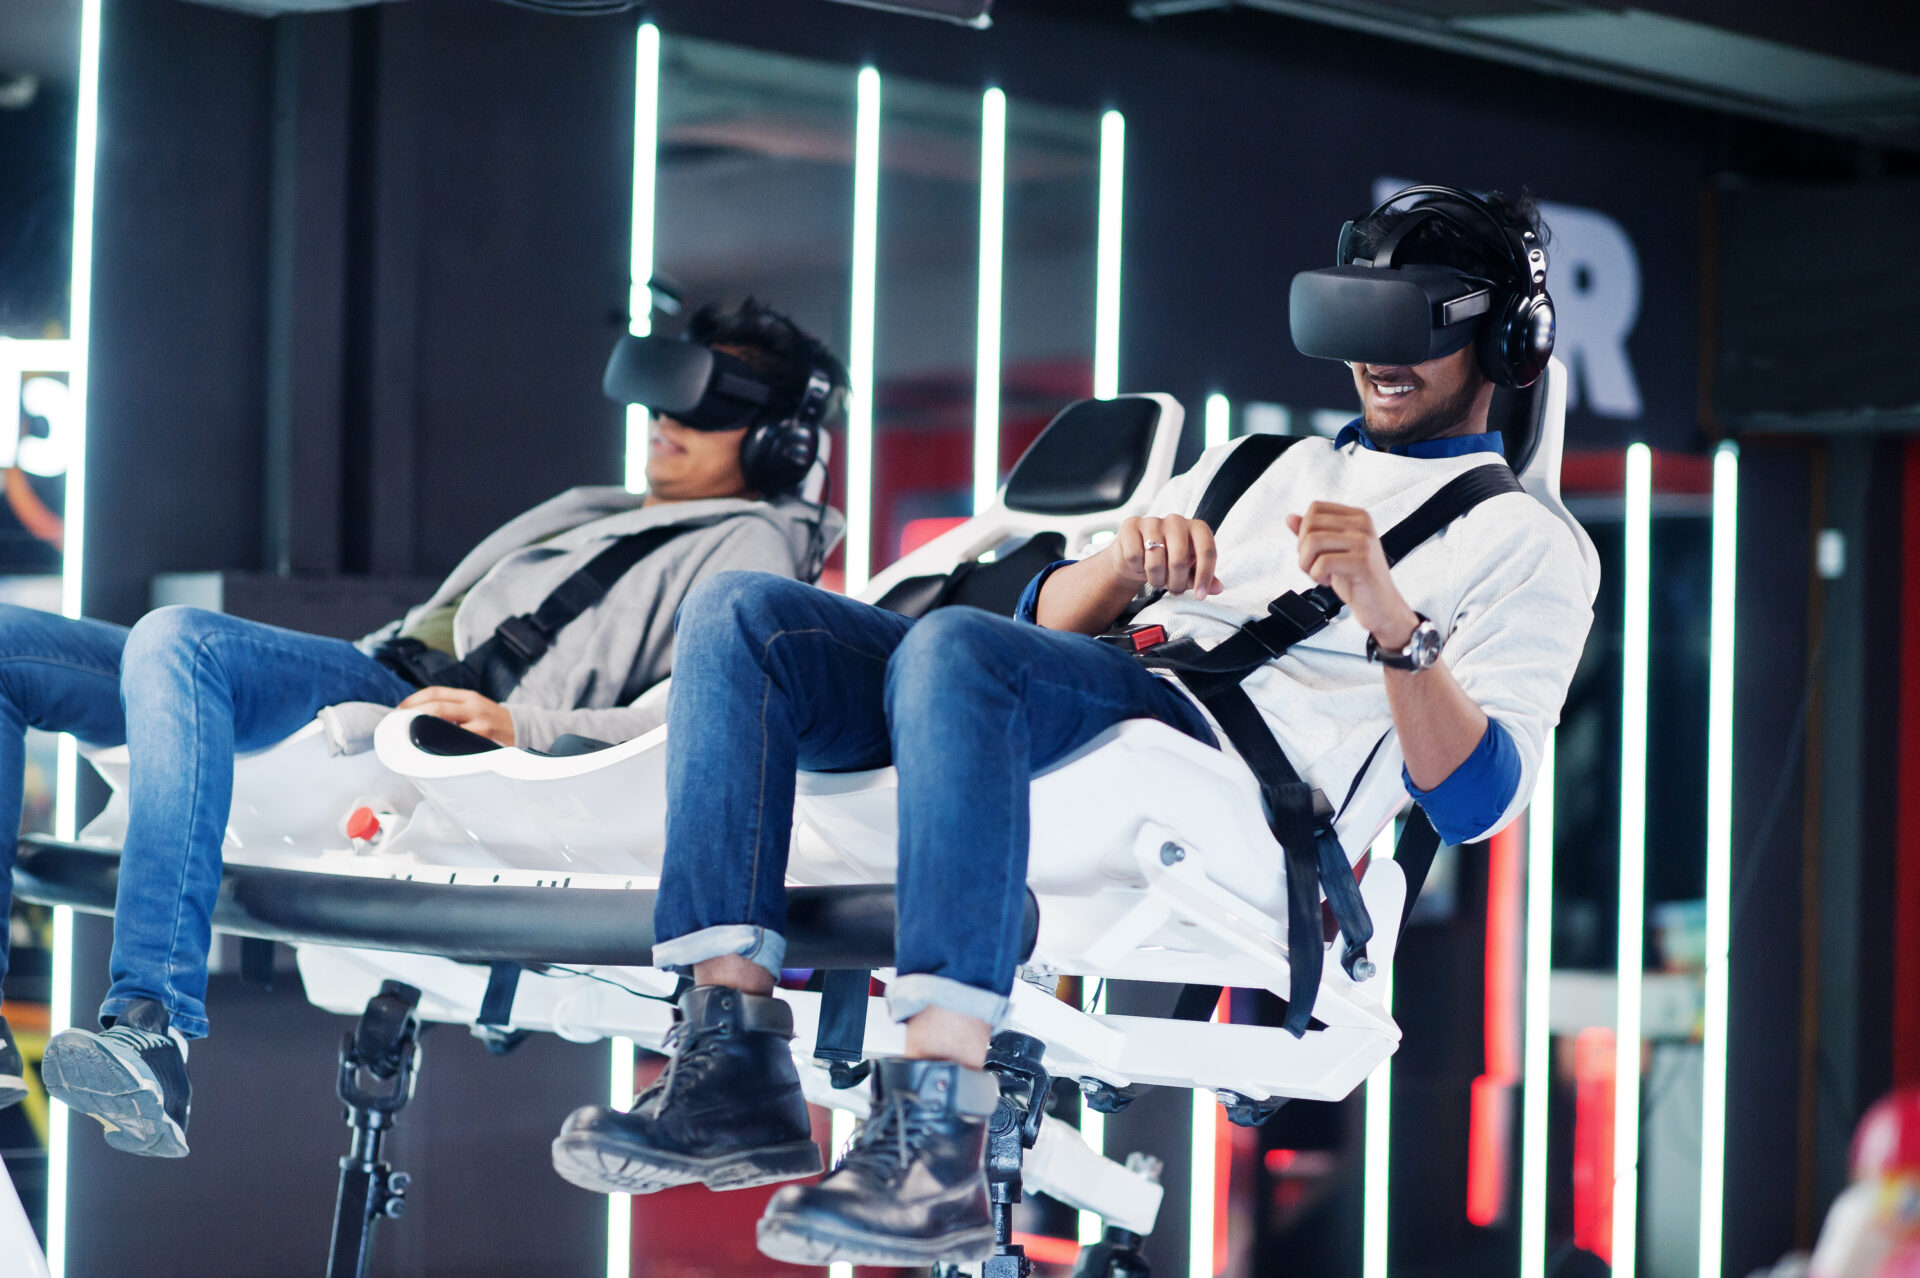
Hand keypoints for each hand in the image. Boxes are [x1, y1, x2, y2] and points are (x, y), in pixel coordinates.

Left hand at [399, 687, 516, 745]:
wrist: (521, 729)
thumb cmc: (490, 720)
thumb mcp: (474, 706)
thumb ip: (452, 707)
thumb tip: (416, 715)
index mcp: (468, 696)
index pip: (435, 692)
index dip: (414, 699)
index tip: (398, 709)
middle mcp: (473, 706)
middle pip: (437, 706)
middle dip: (413, 714)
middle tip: (398, 724)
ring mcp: (480, 723)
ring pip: (445, 724)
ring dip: (423, 729)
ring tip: (409, 736)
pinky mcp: (484, 739)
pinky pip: (457, 741)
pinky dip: (441, 744)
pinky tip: (430, 749)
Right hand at [1104, 514, 1224, 599]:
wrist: (1136, 553)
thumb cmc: (1167, 561)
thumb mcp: (1189, 571)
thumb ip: (1204, 578)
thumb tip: (1218, 588)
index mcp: (1197, 528)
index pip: (1207, 551)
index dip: (1204, 576)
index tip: (1199, 596)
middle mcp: (1176, 520)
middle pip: (1179, 561)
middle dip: (1176, 583)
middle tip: (1174, 590)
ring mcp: (1153, 521)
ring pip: (1155, 563)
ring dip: (1156, 580)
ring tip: (1157, 578)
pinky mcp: (1131, 525)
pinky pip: (1134, 556)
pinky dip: (1137, 568)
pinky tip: (1140, 565)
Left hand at [1285, 502, 1419, 646]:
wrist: (1381, 605)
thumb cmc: (1358, 579)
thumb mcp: (1333, 551)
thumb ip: (1313, 533)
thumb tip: (1290, 518)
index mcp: (1357, 517)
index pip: (1315, 508)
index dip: (1304, 531)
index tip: (1314, 550)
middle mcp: (1362, 525)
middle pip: (1311, 524)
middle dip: (1303, 549)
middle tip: (1314, 565)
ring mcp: (1363, 542)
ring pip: (1312, 541)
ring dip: (1307, 564)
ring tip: (1320, 574)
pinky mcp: (1361, 562)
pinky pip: (1322, 563)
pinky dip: (1317, 576)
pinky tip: (1328, 581)